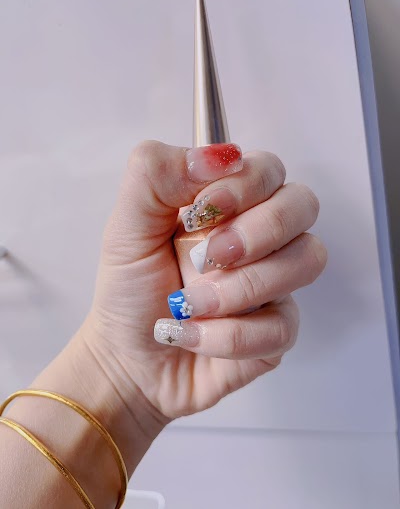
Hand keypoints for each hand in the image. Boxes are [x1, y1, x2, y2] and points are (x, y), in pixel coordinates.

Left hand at [82, 140, 326, 423]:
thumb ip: (157, 174)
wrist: (127, 356)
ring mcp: (274, 283)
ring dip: (239, 287)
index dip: (244, 185)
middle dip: (256, 230)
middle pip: (302, 204)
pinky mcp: (277, 330)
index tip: (201, 212)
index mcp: (228, 203)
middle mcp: (260, 237)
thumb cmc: (130, 288)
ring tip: (189, 305)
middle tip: (207, 256)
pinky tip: (192, 336)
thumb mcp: (127, 225)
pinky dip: (227, 335)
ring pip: (306, 261)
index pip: (267, 169)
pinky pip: (282, 326)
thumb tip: (217, 155)